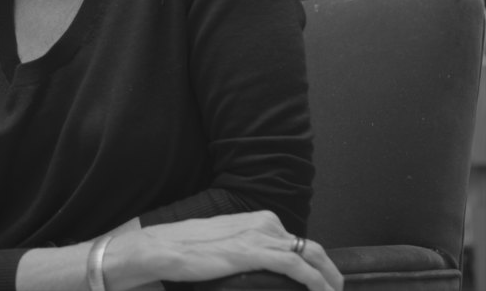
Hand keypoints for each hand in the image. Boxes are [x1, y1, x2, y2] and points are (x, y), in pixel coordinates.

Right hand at [105, 211, 342, 290]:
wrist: (165, 248)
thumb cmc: (187, 249)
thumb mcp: (224, 245)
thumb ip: (245, 250)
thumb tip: (257, 267)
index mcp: (256, 219)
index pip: (296, 242)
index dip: (315, 263)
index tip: (323, 281)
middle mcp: (263, 223)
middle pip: (311, 247)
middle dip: (330, 271)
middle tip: (337, 290)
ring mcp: (261, 236)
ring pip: (311, 256)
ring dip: (329, 278)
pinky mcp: (255, 251)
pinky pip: (298, 267)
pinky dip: (316, 281)